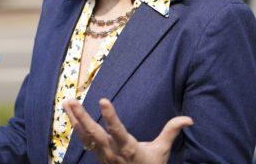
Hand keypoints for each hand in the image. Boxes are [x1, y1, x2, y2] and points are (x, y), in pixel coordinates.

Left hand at [63, 98, 192, 163]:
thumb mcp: (161, 151)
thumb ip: (171, 132)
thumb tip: (188, 119)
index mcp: (128, 149)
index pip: (117, 131)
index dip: (110, 117)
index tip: (103, 100)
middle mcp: (112, 151)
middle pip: (94, 133)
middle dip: (82, 117)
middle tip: (72, 100)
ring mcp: (102, 154)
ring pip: (85, 136)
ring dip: (74, 119)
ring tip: (66, 102)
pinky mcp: (97, 154)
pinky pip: (84, 140)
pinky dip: (76, 127)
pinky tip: (70, 115)